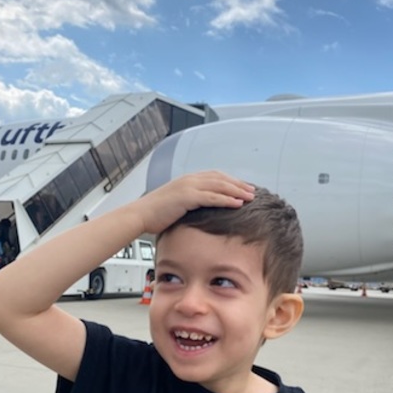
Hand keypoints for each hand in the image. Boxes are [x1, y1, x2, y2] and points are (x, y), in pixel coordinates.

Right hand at [138, 170, 254, 234]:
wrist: (140, 215)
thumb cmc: (155, 214)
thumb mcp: (176, 206)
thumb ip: (189, 204)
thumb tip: (200, 213)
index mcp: (187, 180)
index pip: (215, 177)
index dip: (231, 181)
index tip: (243, 187)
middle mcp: (190, 180)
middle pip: (221, 179)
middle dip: (238, 184)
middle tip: (252, 191)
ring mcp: (188, 187)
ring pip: (219, 186)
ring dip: (237, 191)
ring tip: (250, 197)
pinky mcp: (187, 197)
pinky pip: (212, 197)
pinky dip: (226, 199)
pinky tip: (237, 203)